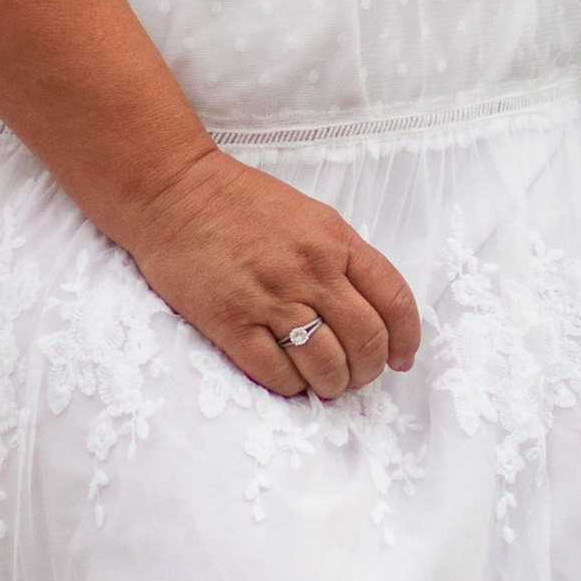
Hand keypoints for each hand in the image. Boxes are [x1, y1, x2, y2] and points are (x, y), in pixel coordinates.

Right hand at [126, 149, 421, 401]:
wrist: (174, 193)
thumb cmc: (241, 203)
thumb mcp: (310, 217)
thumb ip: (342, 258)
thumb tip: (370, 308)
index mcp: (336, 241)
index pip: (394, 300)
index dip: (406, 339)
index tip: (401, 358)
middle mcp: (311, 271)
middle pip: (366, 340)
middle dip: (369, 370)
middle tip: (357, 376)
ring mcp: (270, 298)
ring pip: (326, 364)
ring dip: (333, 384)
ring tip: (326, 384)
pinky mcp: (231, 322)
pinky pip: (276, 373)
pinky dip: (291, 387)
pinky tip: (290, 380)